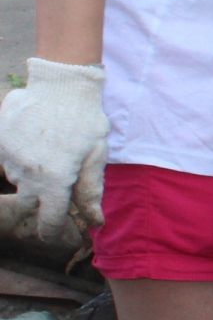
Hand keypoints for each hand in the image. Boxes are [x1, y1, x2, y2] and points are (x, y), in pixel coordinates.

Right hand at [0, 58, 108, 238]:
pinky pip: (6, 162)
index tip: (54, 233)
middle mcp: (27, 175)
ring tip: (49, 153)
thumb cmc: (86, 122)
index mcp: (54, 182)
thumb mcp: (95, 157)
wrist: (61, 85)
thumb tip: (96, 223)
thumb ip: (90, 192)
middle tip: (53, 188)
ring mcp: (8, 159)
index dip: (52, 232)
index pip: (48, 222)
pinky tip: (34, 142)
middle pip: (27, 206)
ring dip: (30, 178)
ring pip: (17, 182)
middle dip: (38, 205)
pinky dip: (19, 159)